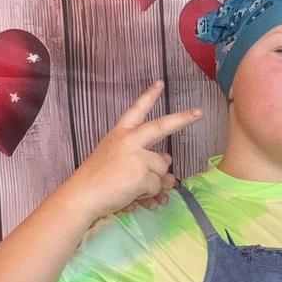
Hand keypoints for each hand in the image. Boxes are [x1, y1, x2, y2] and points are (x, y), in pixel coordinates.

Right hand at [67, 80, 201, 216]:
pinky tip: (133, 198)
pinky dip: (149, 197)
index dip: (149, 96)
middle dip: (182, 119)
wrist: (82, 196)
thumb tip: (167, 159)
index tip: (160, 83)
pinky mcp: (141, 174)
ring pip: (162, 168)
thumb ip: (142, 157)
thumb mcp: (118, 161)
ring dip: (154, 184)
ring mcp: (136, 155)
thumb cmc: (97, 181)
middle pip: (161, 126)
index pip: (136, 110)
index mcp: (120, 134)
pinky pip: (157, 187)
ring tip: (135, 190)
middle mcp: (129, 140)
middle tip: (199, 112)